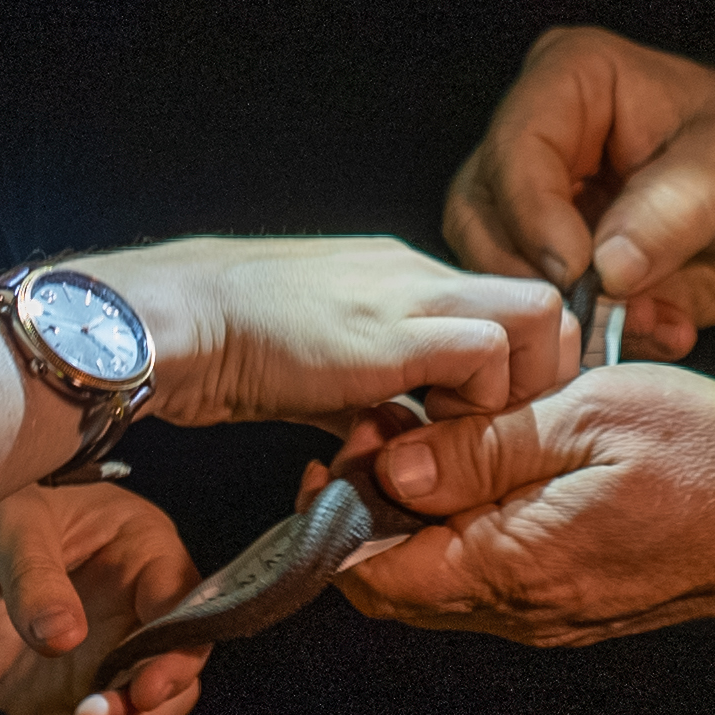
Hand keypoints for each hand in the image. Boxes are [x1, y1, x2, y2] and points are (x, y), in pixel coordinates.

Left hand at [0, 481, 208, 714]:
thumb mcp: (7, 523)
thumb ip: (35, 578)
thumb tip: (63, 639)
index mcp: (137, 553)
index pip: (184, 609)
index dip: (176, 655)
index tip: (143, 688)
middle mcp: (127, 615)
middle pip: (170, 678)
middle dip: (144, 713)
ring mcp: (89, 663)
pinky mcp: (46, 702)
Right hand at [89, 235, 571, 428]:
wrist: (172, 321)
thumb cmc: (224, 344)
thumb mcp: (319, 372)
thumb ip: (371, 398)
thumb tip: (400, 440)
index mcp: (399, 276)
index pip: (504, 310)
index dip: (515, 372)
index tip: (487, 423)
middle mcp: (416, 273)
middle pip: (541, 307)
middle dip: (537, 379)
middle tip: (493, 433)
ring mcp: (411, 294)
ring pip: (536, 316)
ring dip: (515, 390)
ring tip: (461, 437)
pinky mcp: (395, 330)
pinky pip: (487, 355)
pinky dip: (476, 406)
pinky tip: (428, 438)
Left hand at [332, 365, 714, 644]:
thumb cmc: (703, 452)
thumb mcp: (589, 416)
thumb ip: (485, 446)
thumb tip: (393, 470)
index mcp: (518, 564)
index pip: (379, 576)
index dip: (340, 512)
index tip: (346, 441)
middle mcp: (524, 610)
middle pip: (396, 591)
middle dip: (366, 517)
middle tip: (378, 431)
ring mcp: (548, 616)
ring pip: (438, 589)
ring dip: (413, 525)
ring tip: (425, 439)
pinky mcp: (570, 607)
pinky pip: (485, 587)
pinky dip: (459, 537)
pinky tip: (477, 474)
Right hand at [441, 26, 714, 358]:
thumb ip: (671, 212)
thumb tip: (607, 267)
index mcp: (569, 80)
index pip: (515, 148)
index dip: (534, 215)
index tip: (578, 270)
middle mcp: (534, 137)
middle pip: (479, 214)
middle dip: (537, 278)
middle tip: (598, 313)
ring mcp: (534, 203)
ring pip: (492, 273)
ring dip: (567, 317)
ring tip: (650, 317)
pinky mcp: (549, 262)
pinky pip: (537, 313)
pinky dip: (595, 337)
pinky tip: (661, 327)